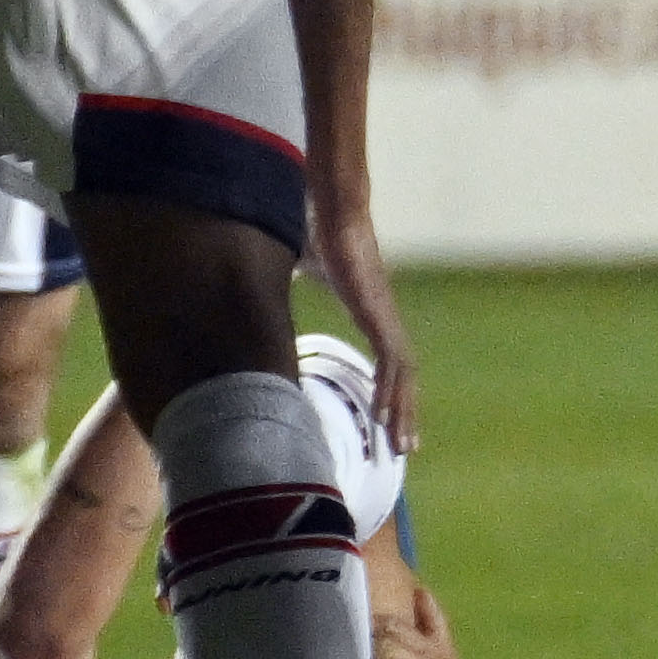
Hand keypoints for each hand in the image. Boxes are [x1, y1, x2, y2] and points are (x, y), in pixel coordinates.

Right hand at [309, 169, 419, 456]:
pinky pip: (390, 359)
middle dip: (403, 412)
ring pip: (402, 374)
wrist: (334, 210)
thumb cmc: (319, 232)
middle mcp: (383, 317)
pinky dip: (390, 389)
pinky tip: (385, 414)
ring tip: (401, 444)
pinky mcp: (377, 311)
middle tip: (403, 448)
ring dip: (401, 410)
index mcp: (370, 311)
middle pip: (401, 375)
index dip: (390, 391)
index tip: (385, 421)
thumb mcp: (301, 266)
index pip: (388, 361)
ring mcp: (383, 315)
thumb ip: (291, 277)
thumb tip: (254, 279)